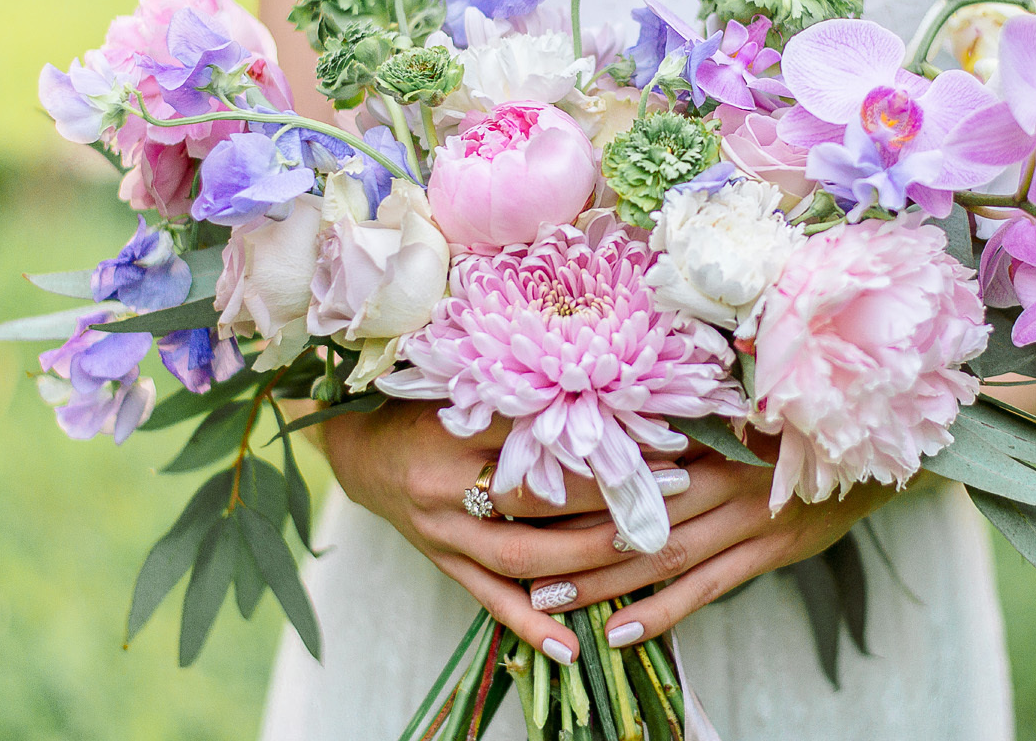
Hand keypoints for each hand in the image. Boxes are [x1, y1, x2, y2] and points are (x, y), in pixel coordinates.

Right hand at [323, 398, 669, 663]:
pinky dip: (531, 625)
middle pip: (537, 498)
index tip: (658, 433)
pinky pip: (489, 600)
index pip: (538, 434)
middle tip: (674, 487)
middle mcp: (444, 483)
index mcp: (454, 427)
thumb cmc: (428, 410)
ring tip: (647, 548)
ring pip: (522, 556)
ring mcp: (442, 532)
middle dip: (610, 497)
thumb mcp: (468, 389)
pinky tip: (572, 646)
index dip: (600, 437)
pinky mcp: (443, 564)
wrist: (361, 451)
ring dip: (589, 558)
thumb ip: (524, 399)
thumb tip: (613, 400)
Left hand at [526, 438, 902, 649]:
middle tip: (510, 547)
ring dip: (601, 579)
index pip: (628, 449)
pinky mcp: (769, 552)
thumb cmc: (798, 423)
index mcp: (709, 429)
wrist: (876, 449)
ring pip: (661, 552)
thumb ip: (690, 414)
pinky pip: (707, 588)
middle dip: (568, 530)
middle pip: (632, 504)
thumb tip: (620, 408)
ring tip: (546, 597)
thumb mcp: (746, 404)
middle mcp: (722, 471)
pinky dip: (662, 612)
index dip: (572, 466)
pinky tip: (621, 632)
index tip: (516, 475)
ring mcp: (746, 516)